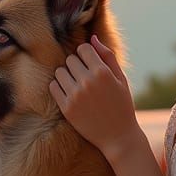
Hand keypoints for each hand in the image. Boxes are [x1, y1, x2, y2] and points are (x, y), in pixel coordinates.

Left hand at [49, 35, 141, 158]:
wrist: (118, 137)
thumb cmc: (122, 105)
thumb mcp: (121, 79)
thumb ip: (108, 56)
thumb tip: (92, 38)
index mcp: (102, 72)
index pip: (83, 49)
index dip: (87, 55)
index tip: (91, 64)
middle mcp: (87, 82)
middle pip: (70, 59)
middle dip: (77, 65)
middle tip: (85, 77)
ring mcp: (75, 95)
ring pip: (59, 72)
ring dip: (66, 75)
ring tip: (77, 85)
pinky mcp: (66, 108)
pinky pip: (53, 87)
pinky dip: (59, 87)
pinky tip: (70, 93)